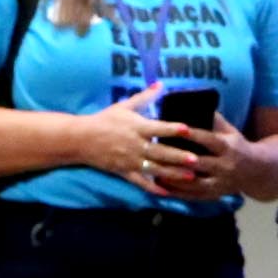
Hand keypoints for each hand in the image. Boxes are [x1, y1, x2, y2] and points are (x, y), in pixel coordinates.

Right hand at [79, 86, 195, 195]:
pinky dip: (154, 188)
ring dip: (173, 173)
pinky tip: (168, 193)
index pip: (158, 128)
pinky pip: (141, 182)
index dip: (173, 129)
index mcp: (137, 127)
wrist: (80, 139)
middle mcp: (135, 145)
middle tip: (196, 159)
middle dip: (178, 156)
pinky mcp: (124, 172)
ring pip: (154, 169)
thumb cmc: (105, 120)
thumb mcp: (125, 106)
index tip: (188, 130)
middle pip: (159, 151)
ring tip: (191, 177)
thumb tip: (161, 83)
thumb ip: (145, 96)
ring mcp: (130, 160)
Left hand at [152, 110, 246, 202]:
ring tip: (154, 171)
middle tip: (157, 153)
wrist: (256, 171)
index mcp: (229, 147)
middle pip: (200, 163)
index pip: (210, 140)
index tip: (177, 129)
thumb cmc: (236, 146)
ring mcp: (220, 182)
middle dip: (179, 159)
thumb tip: (194, 102)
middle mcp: (225, 166)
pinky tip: (161, 186)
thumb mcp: (230, 131)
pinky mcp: (214, 194)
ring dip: (173, 178)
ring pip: (193, 182)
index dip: (194, 135)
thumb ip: (213, 120)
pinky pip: (193, 195)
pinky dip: (176, 191)